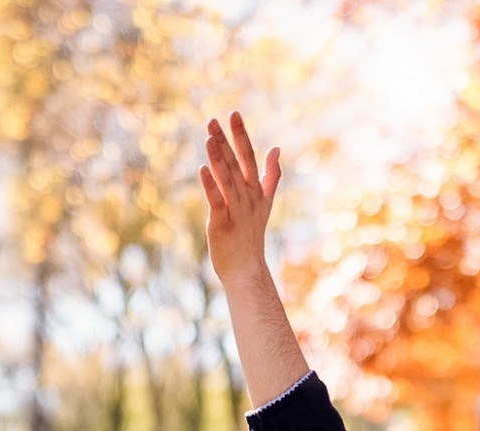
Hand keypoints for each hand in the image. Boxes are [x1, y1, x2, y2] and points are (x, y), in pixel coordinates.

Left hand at [200, 112, 282, 283]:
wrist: (247, 268)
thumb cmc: (251, 234)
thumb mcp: (265, 202)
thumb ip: (271, 175)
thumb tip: (276, 148)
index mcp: (256, 190)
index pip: (249, 157)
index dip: (241, 135)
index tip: (234, 113)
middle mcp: (248, 197)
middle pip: (236, 164)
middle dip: (225, 141)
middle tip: (213, 119)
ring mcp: (236, 210)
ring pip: (227, 180)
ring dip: (218, 159)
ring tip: (209, 138)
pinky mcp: (223, 223)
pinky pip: (217, 201)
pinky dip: (211, 186)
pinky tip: (203, 169)